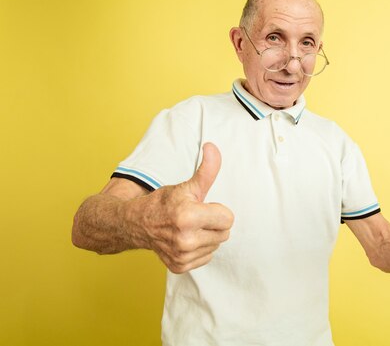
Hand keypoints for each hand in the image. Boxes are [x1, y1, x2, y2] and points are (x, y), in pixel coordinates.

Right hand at [138, 142, 233, 272]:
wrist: (136, 224)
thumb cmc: (164, 203)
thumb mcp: (187, 186)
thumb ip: (206, 170)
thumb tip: (213, 147)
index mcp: (188, 217)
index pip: (228, 218)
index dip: (217, 210)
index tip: (202, 206)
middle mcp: (185, 240)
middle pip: (225, 233)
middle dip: (214, 223)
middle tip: (195, 217)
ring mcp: (182, 256)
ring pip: (216, 245)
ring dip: (207, 236)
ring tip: (189, 228)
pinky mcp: (180, 266)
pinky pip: (206, 257)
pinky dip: (199, 249)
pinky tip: (185, 240)